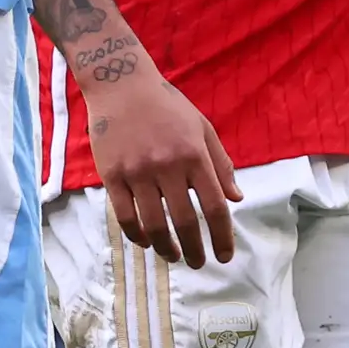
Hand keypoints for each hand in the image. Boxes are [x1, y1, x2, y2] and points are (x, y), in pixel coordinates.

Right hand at [87, 61, 240, 264]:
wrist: (120, 84)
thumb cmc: (166, 105)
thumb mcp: (202, 128)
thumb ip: (220, 164)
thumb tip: (236, 198)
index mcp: (194, 155)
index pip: (215, 206)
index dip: (222, 236)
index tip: (224, 256)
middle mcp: (167, 166)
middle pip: (185, 220)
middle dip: (195, 249)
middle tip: (198, 263)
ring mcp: (137, 172)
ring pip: (153, 223)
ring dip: (166, 248)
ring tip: (174, 257)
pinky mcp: (112, 174)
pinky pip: (125, 215)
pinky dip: (136, 234)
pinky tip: (146, 241)